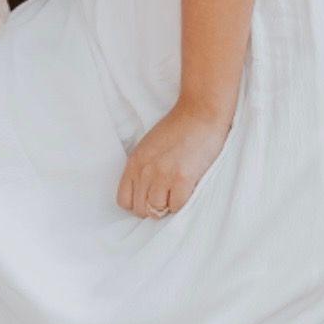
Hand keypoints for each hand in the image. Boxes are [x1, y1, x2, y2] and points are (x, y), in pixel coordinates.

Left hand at [116, 103, 232, 218]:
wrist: (200, 112)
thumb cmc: (178, 129)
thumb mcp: (149, 147)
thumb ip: (143, 169)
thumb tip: (144, 195)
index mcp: (134, 162)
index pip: (124, 200)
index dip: (138, 204)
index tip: (150, 199)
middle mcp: (144, 170)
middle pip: (140, 209)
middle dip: (154, 208)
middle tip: (168, 196)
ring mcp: (162, 175)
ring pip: (157, 211)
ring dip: (168, 206)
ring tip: (178, 192)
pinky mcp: (182, 179)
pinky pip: (176, 207)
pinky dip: (183, 203)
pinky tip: (188, 188)